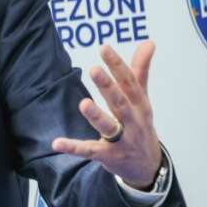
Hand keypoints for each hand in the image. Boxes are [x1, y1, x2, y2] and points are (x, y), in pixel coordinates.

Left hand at [51, 41, 162, 189]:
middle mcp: (133, 121)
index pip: (129, 82)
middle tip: (94, 69)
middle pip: (120, 102)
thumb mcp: (142, 98)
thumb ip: (140, 70)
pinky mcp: (108, 155)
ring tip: (84, 103)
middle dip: (108, 87)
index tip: (104, 47)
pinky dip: (73, 147)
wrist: (148, 165)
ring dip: (96, 116)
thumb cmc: (140, 124)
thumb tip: (149, 42)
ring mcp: (122, 140)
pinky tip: (57, 143)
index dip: (117, 65)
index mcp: (139, 104)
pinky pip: (89, 151)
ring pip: (109, 127)